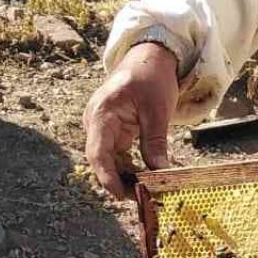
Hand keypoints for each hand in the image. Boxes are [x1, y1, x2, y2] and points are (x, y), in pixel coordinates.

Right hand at [84, 42, 179, 198]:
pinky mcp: (115, 133)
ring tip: (149, 193)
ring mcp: (104, 129)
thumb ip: (155, 141)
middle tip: (144, 199)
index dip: (108, 177)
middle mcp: (97, 124)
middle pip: (103, 161)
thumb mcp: (157, 110)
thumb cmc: (151, 77)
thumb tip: (159, 172)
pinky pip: (119, 157)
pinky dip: (132, 169)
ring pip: (111, 162)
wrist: (150, 57)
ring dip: (127, 178)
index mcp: (101, 114)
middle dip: (120, 182)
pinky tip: (148, 180)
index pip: (98, 153)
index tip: (122, 195)